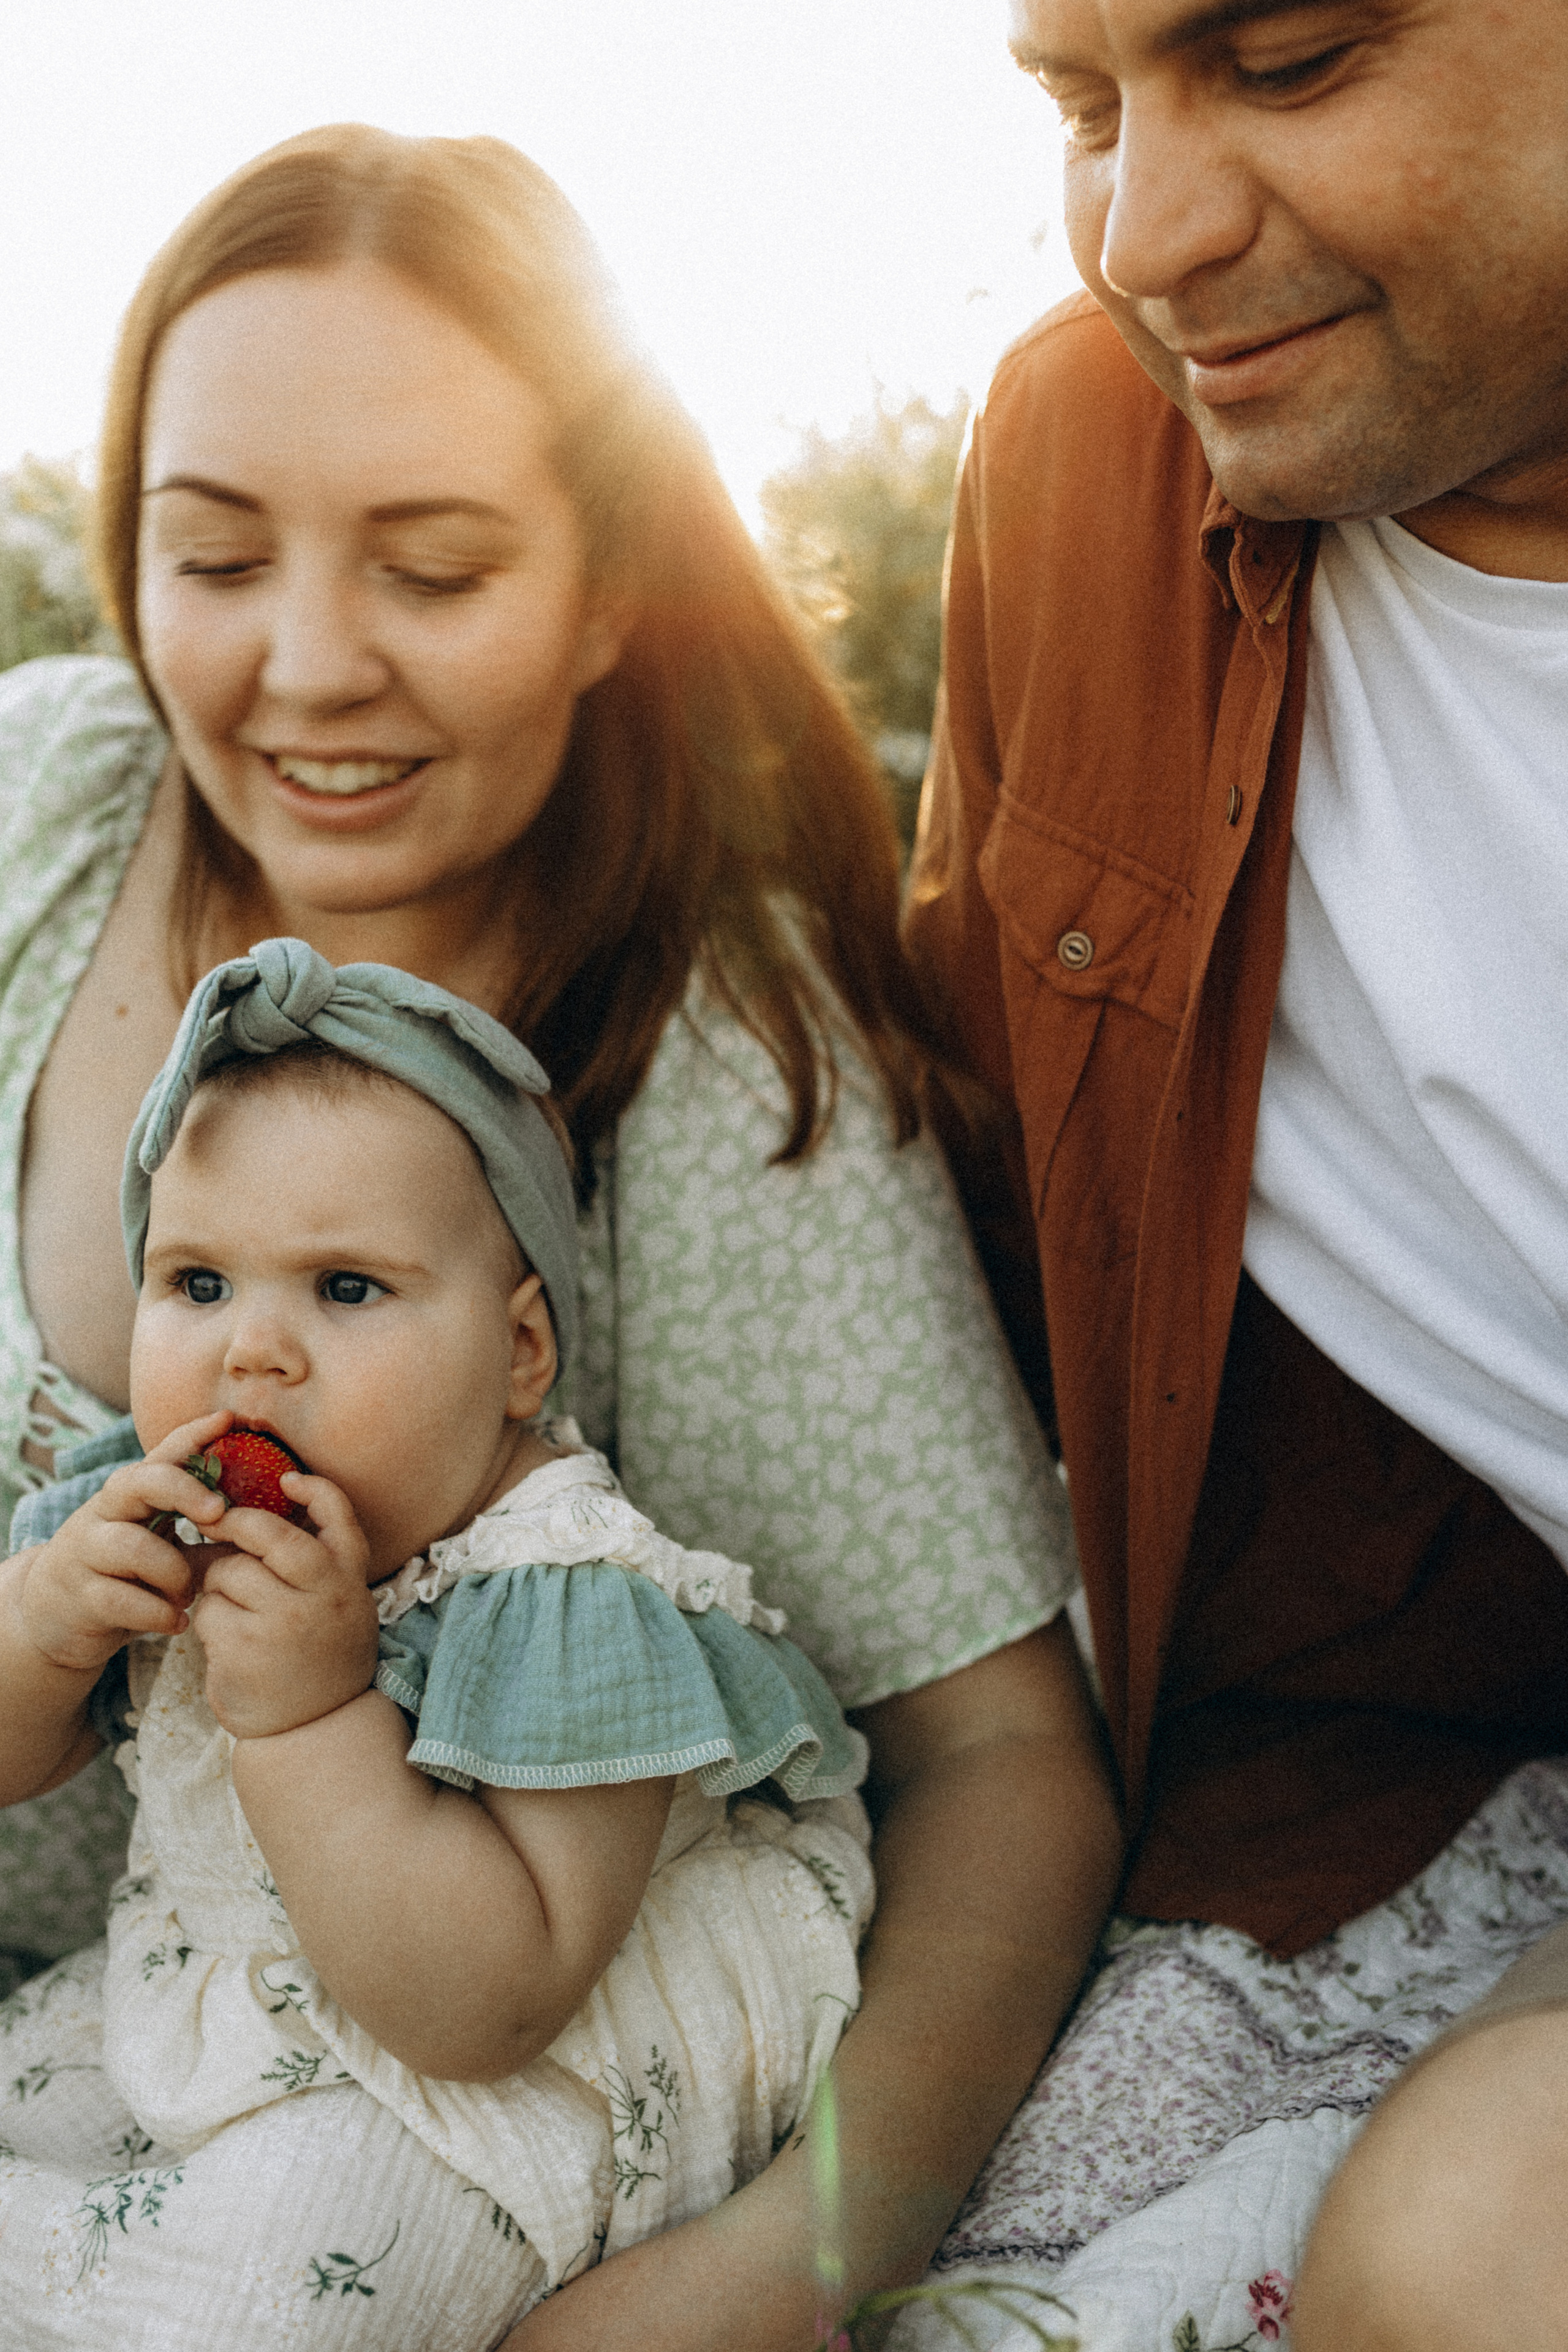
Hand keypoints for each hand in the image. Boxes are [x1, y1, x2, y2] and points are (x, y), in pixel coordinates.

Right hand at [15, 1409, 233, 1674]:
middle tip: (218, 1512)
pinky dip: (158, 1613)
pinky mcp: (79, 1596)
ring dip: (174, 1573)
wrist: (56, 1618)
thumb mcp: (164, 1542)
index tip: (229, 1419)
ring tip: (188, 1594)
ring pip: (133, 1547)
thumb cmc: (127, 1574)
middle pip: (138, 1481)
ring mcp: (86, 1552)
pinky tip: (177, 1622)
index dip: (194, 1434)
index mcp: (132, 1494)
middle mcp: (105, 1512)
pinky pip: (122, 1600)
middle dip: (182, 1490)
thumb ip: (205, 1528)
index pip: (162, 1453)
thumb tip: (272, 1516)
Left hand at [191, 1470, 377, 1739]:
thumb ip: (313, 1563)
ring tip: (232, 1609)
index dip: (312, 1488)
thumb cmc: (318, 1656)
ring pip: (227, 1571)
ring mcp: (284, 1622)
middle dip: (233, 1524)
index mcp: (348, 1579)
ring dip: (217, 1585)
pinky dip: (208, 1621)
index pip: (338, 1513)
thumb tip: (249, 1514)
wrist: (313, 1728)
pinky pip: (208, 1612)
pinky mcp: (244, 1649)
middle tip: (215, 1525)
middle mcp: (323, 1595)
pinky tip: (225, 1642)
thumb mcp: (337, 1604)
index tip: (285, 1479)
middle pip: (267, 1533)